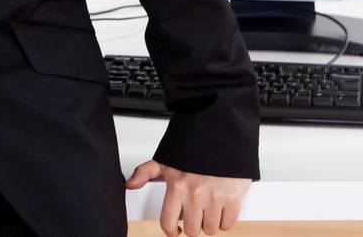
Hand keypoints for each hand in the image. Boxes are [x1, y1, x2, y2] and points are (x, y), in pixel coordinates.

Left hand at [125, 159, 248, 235]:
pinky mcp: (233, 198)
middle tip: (195, 214)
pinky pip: (228, 224)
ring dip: (209, 222)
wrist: (221, 134)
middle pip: (193, 231)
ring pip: (210, 229)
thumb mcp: (166, 159)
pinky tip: (221, 208)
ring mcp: (215, 197)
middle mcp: (194, 194)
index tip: (177, 229)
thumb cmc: (194, 147)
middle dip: (194, 225)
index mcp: (176, 187)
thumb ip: (145, 172)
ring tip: (208, 208)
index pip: (168, 222)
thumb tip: (129, 184)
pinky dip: (225, 220)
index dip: (172, 230)